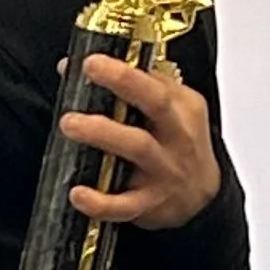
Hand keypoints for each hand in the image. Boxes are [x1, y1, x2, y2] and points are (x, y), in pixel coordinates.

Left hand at [62, 50, 219, 231]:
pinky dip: (101, 203)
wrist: (200, 194)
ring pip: (138, 149)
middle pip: (155, 107)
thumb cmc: (176, 143)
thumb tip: (70, 68)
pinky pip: (126, 206)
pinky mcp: (151, 203)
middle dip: (120, 91)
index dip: (124, 72)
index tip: (92, 62)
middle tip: (83, 81)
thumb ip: (129, 86)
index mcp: (181, 108)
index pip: (156, 82)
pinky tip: (79, 194)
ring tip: (69, 125)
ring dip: (103, 134)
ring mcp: (165, 170)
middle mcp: (177, 136)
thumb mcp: (170, 107)